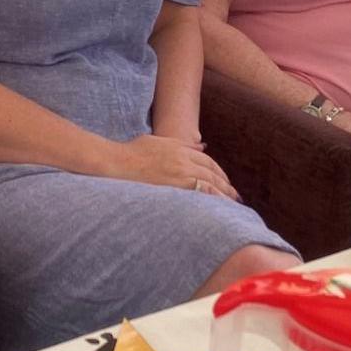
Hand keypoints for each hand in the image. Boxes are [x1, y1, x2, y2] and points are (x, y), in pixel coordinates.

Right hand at [107, 134, 237, 200]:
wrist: (114, 162)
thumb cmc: (130, 153)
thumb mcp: (157, 141)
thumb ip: (180, 144)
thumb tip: (201, 145)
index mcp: (179, 147)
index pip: (207, 160)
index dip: (219, 172)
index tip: (225, 181)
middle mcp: (183, 159)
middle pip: (212, 172)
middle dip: (226, 185)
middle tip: (235, 196)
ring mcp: (178, 173)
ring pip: (209, 184)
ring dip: (224, 195)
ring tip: (233, 205)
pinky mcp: (173, 187)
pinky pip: (199, 194)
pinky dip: (212, 200)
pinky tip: (220, 208)